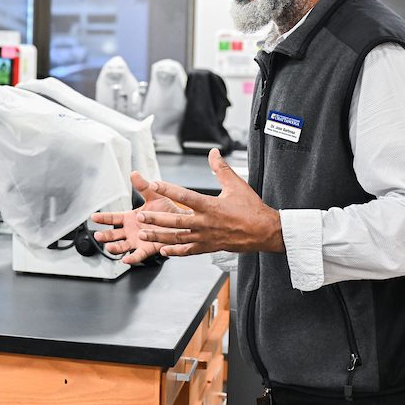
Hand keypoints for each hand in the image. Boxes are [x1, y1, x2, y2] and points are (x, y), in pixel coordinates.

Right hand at [91, 171, 188, 264]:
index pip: (113, 218)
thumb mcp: (154, 195)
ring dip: (114, 248)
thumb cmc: (168, 208)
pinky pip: (138, 255)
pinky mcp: (147, 249)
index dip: (103, 218)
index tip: (94, 217)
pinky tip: (126, 259)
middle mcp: (131, 230)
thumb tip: (134, 173)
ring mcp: (138, 241)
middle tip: (98, 236)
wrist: (182, 220)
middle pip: (113, 234)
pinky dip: (131, 258)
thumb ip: (143, 186)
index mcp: (130, 217)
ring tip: (109, 247)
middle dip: (105, 236)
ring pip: (122, 246)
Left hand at [135, 149, 283, 256]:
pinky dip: (175, 252)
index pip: (185, 196)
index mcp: (211, 206)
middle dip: (155, 219)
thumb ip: (221, 169)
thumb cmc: (251, 209)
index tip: (154, 184)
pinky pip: (188, 250)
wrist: (264, 232)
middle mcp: (205, 223)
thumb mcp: (237, 185)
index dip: (168, 189)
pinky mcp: (209, 247)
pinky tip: (163, 250)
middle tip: (140, 215)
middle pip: (175, 221)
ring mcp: (206, 237)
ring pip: (177, 238)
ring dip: (159, 236)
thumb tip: (213, 152)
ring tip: (144, 233)